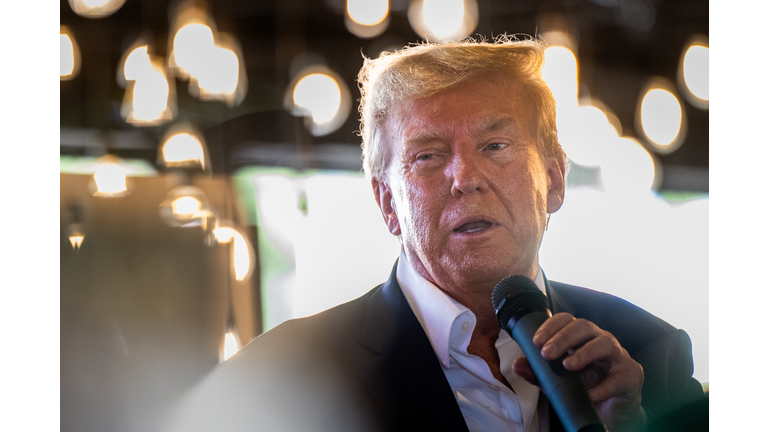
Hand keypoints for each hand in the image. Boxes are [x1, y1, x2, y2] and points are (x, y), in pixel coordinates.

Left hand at [512, 313, 645, 431]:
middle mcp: (601, 340)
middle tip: (546, 353)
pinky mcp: (630, 375)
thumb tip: (516, 365)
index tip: (536, 340)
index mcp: (583, 337)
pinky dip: (602, 387)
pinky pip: (617, 378)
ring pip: (604, 343)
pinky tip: (589, 394)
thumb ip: (539, 372)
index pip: (567, 320)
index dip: (551, 326)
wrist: (613, 410)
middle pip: (584, 326)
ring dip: (583, 353)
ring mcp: (618, 356)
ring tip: (568, 366)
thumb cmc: (587, 387)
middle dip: (563, 337)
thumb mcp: (559, 380)